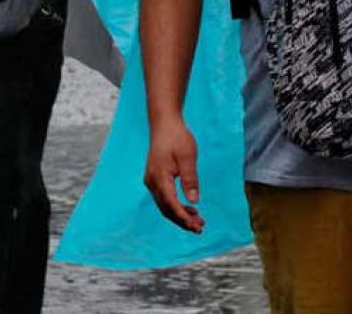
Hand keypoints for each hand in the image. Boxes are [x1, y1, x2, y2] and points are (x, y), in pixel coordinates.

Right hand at [144, 116, 204, 233]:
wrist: (164, 124)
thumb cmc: (177, 137)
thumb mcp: (188, 157)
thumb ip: (190, 179)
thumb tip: (194, 201)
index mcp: (159, 178)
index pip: (171, 204)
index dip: (183, 217)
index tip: (196, 225)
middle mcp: (152, 182)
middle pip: (166, 209)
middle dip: (182, 220)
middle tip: (200, 228)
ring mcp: (152, 181)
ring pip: (164, 205)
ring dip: (180, 214)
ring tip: (198, 220)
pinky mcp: (155, 178)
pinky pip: (164, 198)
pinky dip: (175, 205)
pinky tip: (188, 207)